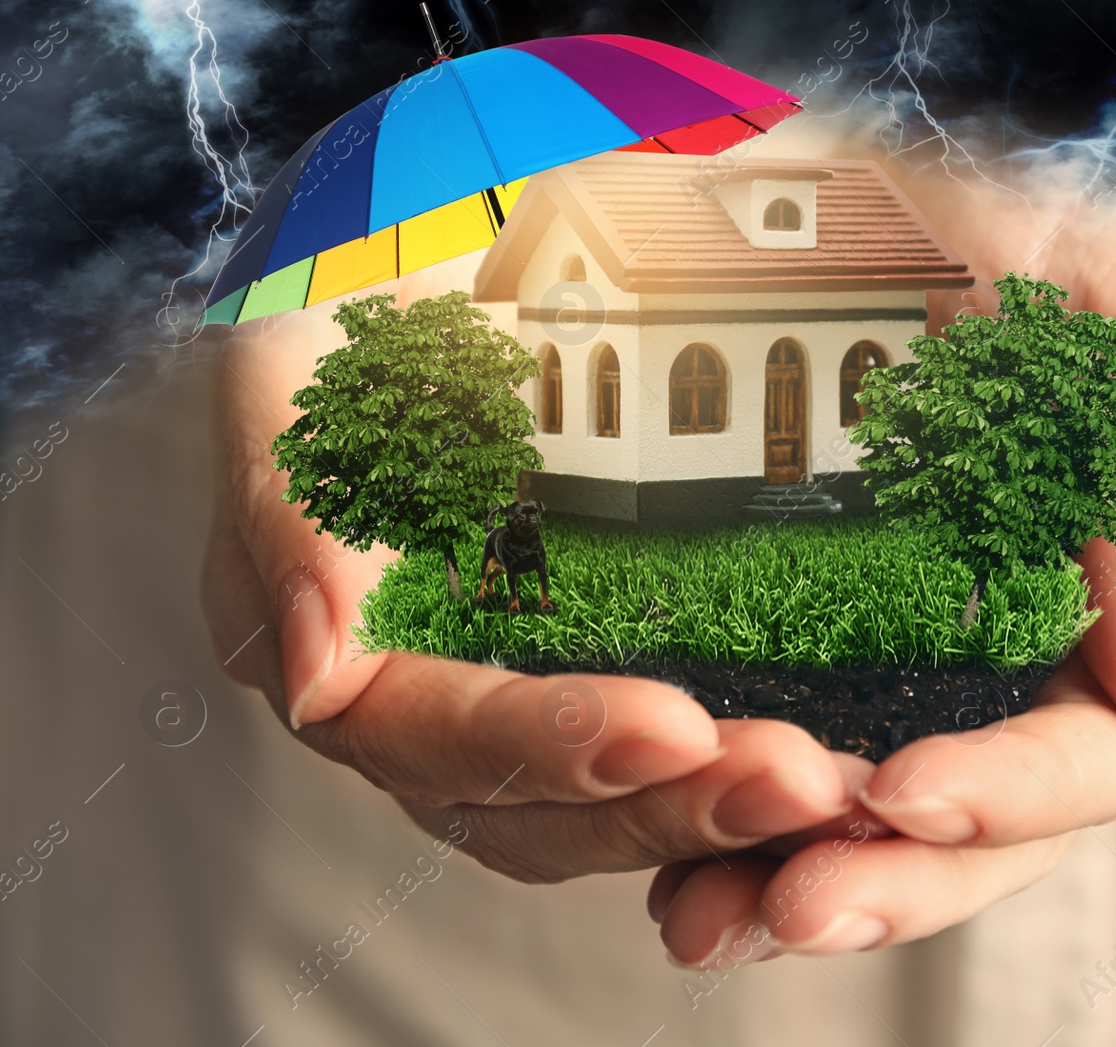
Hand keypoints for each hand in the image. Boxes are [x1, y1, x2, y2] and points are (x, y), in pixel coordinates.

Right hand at [201, 302, 853, 882]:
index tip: (671, 727)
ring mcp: (515, 711)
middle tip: (792, 781)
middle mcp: (423, 715)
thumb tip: (315, 677)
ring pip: (607, 813)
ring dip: (717, 810)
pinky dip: (734, 777)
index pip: (433, 736)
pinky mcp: (599, 687)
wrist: (428, 302)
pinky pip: (664, 767)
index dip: (545, 743)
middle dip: (665, 806)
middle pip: (535, 813)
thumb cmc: (350, 336)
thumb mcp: (290, 381)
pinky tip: (824, 772)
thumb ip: (294, 513)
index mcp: (336, 654)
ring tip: (824, 789)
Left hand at [650, 178, 1115, 961]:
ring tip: (704, 919)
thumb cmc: (1023, 201)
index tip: (903, 788)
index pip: (1096, 749)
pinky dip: (725, 814)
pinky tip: (668, 857)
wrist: (873, 141)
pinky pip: (777, 749)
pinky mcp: (804, 623)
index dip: (1012, 794)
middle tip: (786, 906)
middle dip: (891, 880)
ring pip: (871, 815)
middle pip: (975, 825)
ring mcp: (909, 644)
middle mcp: (1019, 642)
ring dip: (793, 879)